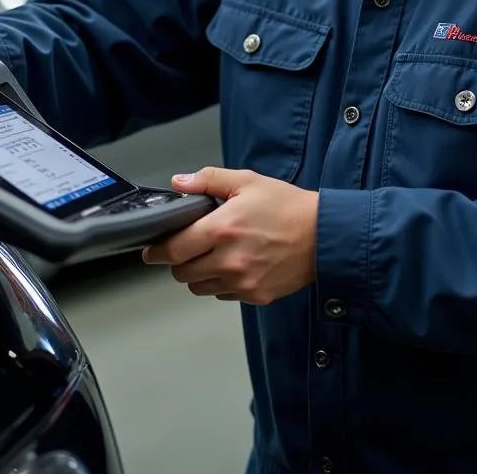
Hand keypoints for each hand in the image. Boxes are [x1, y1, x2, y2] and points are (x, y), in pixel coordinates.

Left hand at [142, 167, 318, 304]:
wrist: (324, 235)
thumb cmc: (287, 207)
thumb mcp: (247, 182)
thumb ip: (208, 180)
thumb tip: (178, 182)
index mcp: (222, 228)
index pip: (174, 249)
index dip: (158, 250)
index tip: (152, 249)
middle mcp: (228, 260)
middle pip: (182, 273)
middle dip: (179, 260)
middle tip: (189, 248)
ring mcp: (242, 282)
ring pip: (199, 287)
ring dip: (199, 274)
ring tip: (213, 255)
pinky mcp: (255, 296)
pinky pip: (223, 294)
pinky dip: (221, 283)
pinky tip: (234, 265)